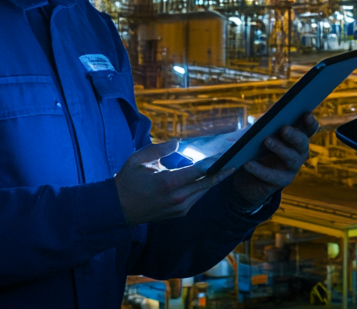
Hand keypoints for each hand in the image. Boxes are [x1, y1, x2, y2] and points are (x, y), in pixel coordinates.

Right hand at [115, 140, 232, 225]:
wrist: (117, 210)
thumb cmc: (127, 181)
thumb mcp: (139, 159)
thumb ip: (160, 149)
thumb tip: (178, 143)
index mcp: (168, 183)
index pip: (199, 171)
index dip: (216, 162)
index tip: (229, 155)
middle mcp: (177, 198)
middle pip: (207, 183)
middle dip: (223, 171)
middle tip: (238, 160)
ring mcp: (179, 208)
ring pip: (204, 191)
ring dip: (215, 179)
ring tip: (229, 166)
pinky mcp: (179, 213)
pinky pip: (197, 197)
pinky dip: (204, 186)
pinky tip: (210, 176)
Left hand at [229, 112, 319, 209]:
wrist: (247, 177)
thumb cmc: (255, 148)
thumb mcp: (258, 133)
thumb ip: (264, 125)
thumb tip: (263, 119)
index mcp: (296, 137)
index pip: (309, 128)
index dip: (310, 122)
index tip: (306, 114)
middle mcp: (299, 152)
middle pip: (302, 143)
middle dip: (294, 135)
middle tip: (283, 129)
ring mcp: (292, 168)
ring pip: (291, 158)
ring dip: (280, 148)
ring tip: (266, 140)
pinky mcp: (281, 182)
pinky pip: (271, 176)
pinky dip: (259, 169)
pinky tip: (248, 163)